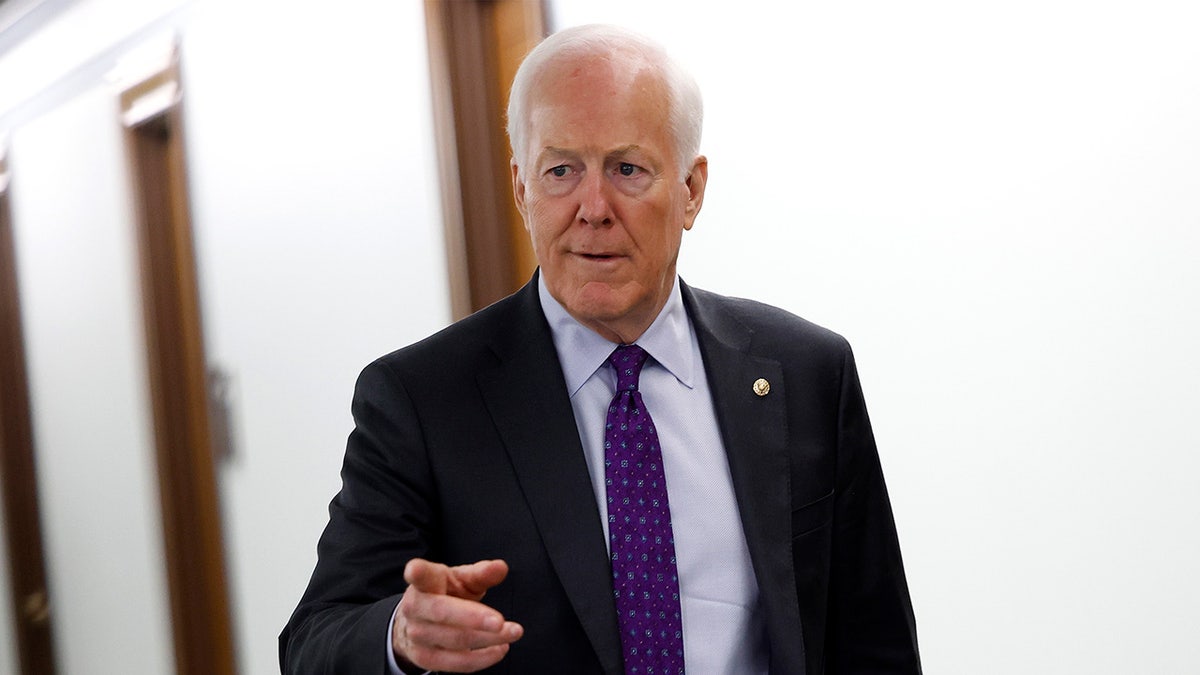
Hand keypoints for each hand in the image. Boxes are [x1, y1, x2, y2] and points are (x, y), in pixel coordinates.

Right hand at [392, 558, 523, 672]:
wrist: (419, 623)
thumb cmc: (444, 594)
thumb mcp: (461, 579)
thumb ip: (481, 574)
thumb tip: (501, 567)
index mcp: (424, 582)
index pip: (418, 574)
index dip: (416, 572)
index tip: (415, 570)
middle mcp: (415, 607)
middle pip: (443, 612)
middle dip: (474, 618)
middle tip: (501, 622)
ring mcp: (417, 634)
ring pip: (456, 640)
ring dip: (489, 639)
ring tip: (513, 632)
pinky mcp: (424, 658)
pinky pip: (457, 663)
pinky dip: (482, 658)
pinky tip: (500, 649)